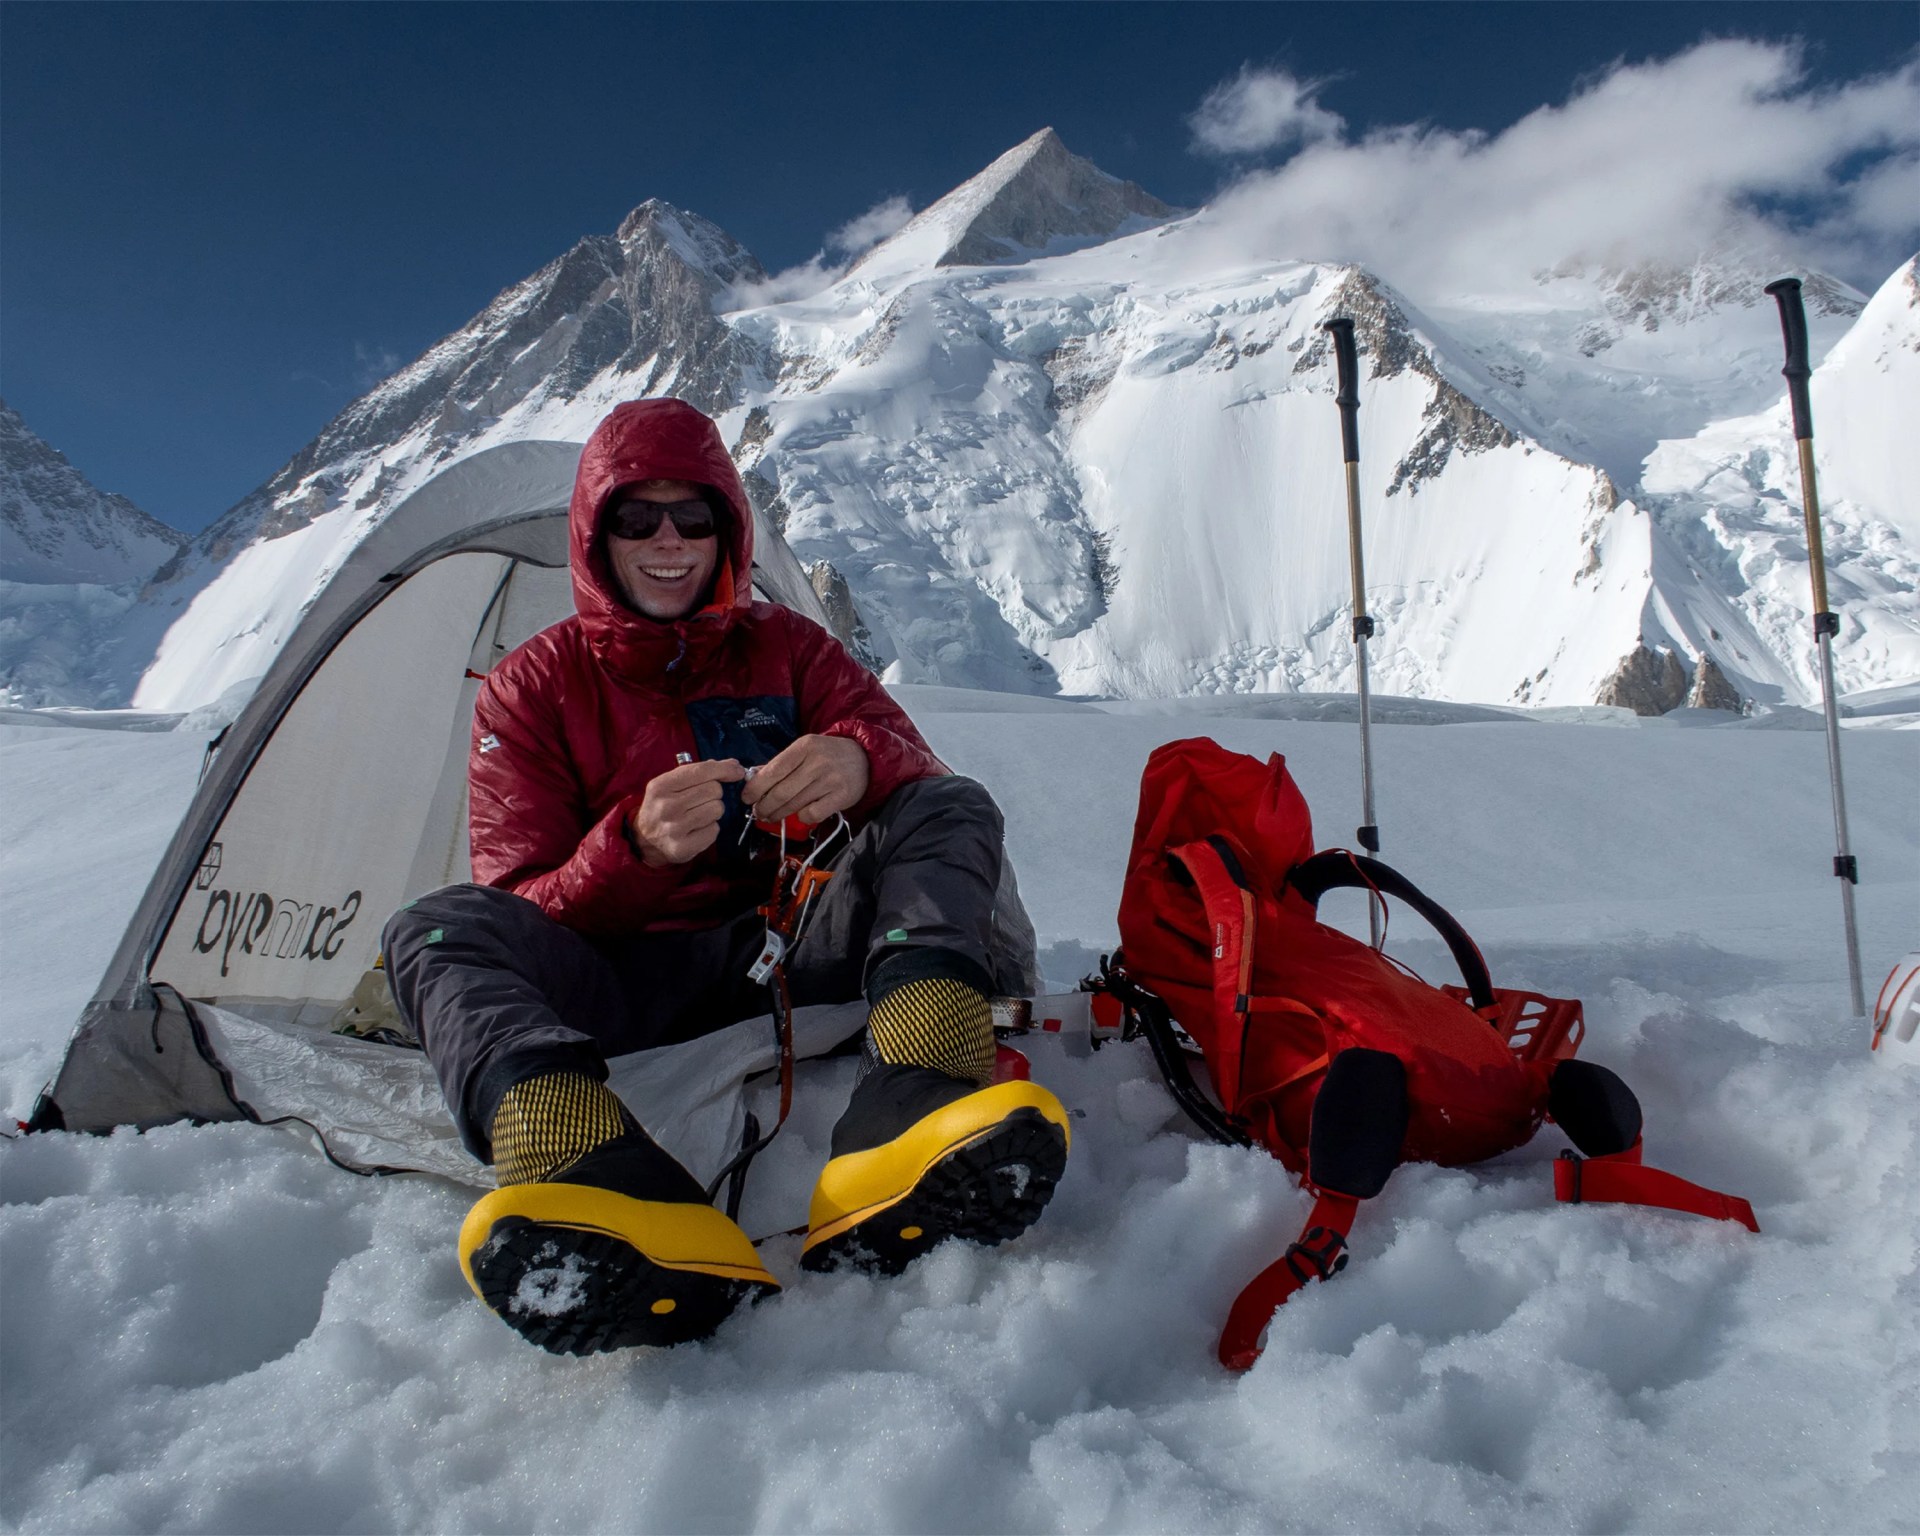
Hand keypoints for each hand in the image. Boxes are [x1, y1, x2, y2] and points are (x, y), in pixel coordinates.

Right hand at [629, 758, 745, 866]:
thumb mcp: (670, 784)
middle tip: (702, 799)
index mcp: (661, 786)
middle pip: (714, 790)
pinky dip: (711, 828)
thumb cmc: (663, 805)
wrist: (644, 840)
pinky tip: (698, 829)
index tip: (737, 771)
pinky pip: (714, 830)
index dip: (724, 769)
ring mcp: (674, 829)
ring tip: (699, 814)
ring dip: (714, 810)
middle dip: (715, 793)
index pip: (701, 771)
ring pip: (717, 809)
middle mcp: (666, 807)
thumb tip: (733, 765)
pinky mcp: (683, 848)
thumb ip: (698, 772)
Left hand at [741, 734, 869, 827]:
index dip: (755, 788)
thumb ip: (780, 764)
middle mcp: (817, 762)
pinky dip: (803, 817)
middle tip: (758, 812)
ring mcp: (830, 780)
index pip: (772, 771)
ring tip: (772, 816)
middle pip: (780, 792)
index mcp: (804, 746)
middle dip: (764, 806)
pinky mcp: (841, 797)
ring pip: (794, 805)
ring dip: (778, 815)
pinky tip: (802, 813)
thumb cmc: (828, 755)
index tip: (746, 798)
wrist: (865, 758)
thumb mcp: (804, 750)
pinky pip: (812, 814)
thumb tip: (752, 779)